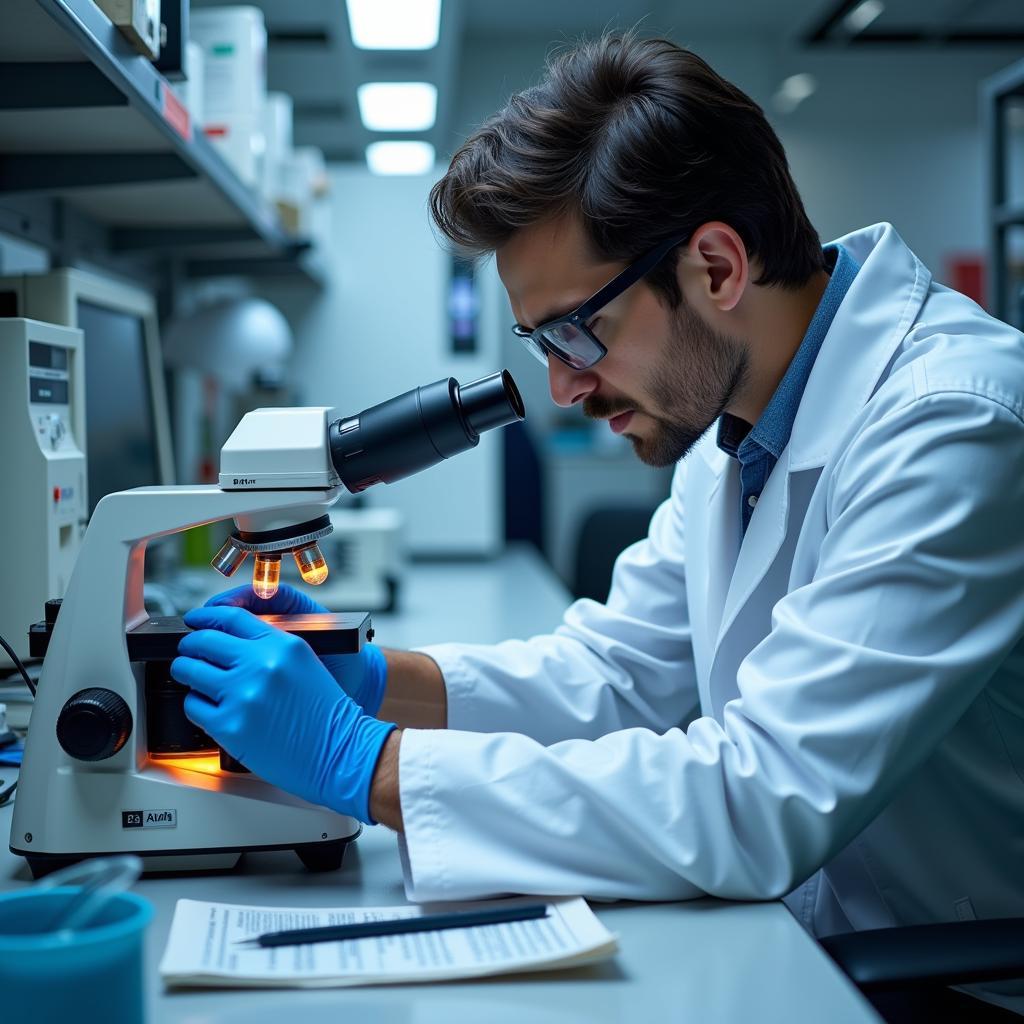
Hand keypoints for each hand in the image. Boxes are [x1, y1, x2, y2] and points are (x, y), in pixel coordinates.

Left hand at [205, 583, 387, 715]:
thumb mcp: (304, 663)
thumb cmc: (325, 713)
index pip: (231, 617)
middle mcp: (261, 664)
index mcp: (282, 645)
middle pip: (203, 641)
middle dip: (190, 646)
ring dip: (187, 673)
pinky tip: (210, 707)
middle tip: (188, 653)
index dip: (206, 617)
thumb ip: (269, 646)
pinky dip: (196, 705)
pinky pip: (193, 705)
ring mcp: (243, 694)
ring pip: (190, 670)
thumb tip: (228, 640)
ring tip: (194, 679)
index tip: (195, 620)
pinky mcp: (229, 725)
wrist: (338, 750)